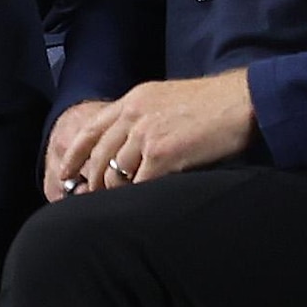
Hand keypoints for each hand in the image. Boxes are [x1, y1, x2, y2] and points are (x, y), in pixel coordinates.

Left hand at [42, 69, 258, 195]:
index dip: (74, 156)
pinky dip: (139, 195)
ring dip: (116, 192)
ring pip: (116, 172)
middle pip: (98, 156)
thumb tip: (128, 148)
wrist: (243, 102)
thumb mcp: (165, 101)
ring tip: (118, 206)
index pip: (89, 131)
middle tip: (90, 200)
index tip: (64, 174)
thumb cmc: (212, 105)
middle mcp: (132, 115)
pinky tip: (142, 202)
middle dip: (92, 182)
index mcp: (131, 102)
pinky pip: (141, 182)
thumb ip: (142, 119)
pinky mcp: (163, 152)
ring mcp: (145, 134)